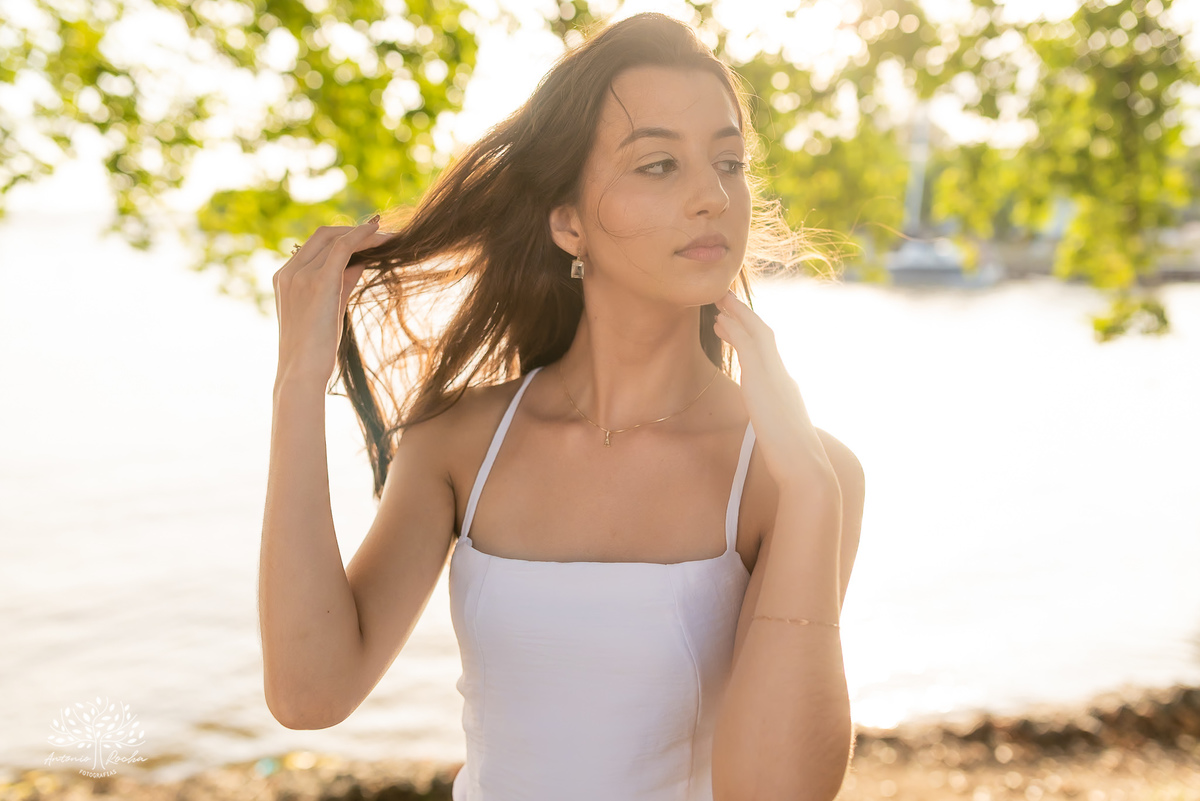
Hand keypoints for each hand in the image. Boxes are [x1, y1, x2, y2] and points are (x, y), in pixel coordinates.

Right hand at [272, 219, 395, 386]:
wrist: (301, 374)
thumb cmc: (314, 350)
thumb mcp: (328, 309)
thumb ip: (340, 282)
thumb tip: (361, 261)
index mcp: (284, 277)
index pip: (315, 245)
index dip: (343, 235)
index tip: (368, 236)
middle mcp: (289, 272)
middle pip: (324, 236)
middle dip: (355, 231)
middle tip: (383, 234)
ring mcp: (300, 275)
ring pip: (335, 239)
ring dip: (365, 234)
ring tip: (390, 237)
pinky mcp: (318, 282)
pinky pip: (342, 247)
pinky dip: (361, 236)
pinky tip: (380, 233)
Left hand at [713, 289, 834, 488]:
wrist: (804, 466)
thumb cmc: (793, 462)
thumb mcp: (780, 438)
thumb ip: (773, 427)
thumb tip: (768, 431)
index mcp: (787, 390)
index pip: (769, 354)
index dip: (753, 336)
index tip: (738, 324)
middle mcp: (783, 377)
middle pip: (764, 335)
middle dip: (745, 316)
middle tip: (727, 300)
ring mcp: (775, 376)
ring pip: (756, 334)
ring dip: (738, 315)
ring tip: (720, 302)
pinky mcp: (762, 380)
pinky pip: (747, 345)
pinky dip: (735, 329)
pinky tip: (720, 320)